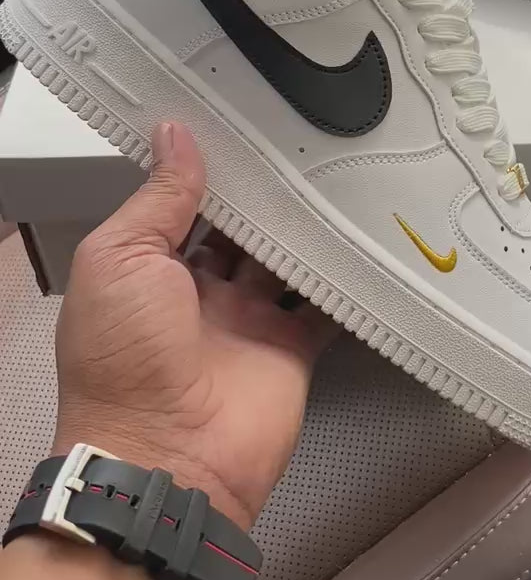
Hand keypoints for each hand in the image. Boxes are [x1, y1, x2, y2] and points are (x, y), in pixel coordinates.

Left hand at [54, 121, 334, 529]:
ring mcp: (248, 320)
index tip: (238, 122)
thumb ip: (157, 199)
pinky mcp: (291, 346)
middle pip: (241, 229)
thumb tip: (174, 136)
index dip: (208, 168)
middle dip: (264, 193)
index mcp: (150, 269)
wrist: (168, 457)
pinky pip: (323, 304)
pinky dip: (342, 278)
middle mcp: (200, 292)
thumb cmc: (124, 361)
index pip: (184, 204)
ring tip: (336, 172)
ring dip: (304, 226)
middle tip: (298, 140)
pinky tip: (362, 237)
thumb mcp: (120, 260)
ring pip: (284, 258)